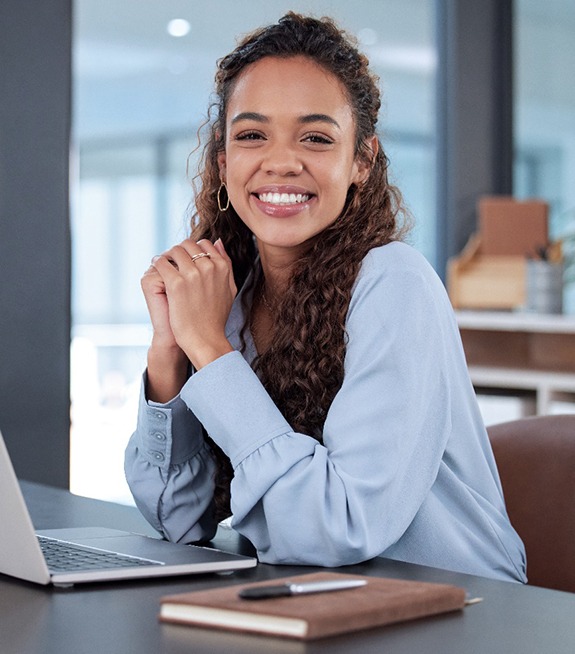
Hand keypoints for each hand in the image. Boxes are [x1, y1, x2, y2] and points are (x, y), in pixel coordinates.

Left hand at [150, 238, 236, 368]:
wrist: (206, 339)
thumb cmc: (216, 317)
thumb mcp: (229, 288)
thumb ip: (226, 263)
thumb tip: (217, 241)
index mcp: (222, 267)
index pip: (204, 244)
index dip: (193, 251)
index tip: (186, 261)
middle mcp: (209, 267)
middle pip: (188, 244)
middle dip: (179, 252)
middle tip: (172, 262)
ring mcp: (192, 274)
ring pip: (174, 250)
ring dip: (167, 257)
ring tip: (163, 267)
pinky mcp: (176, 284)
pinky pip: (162, 263)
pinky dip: (157, 265)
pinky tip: (157, 273)